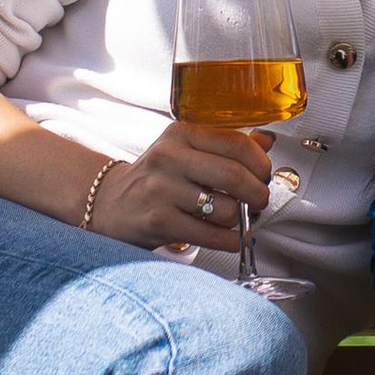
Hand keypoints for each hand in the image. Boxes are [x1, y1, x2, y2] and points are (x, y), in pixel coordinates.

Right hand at [87, 120, 269, 254]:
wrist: (108, 204)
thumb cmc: (155, 178)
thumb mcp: (186, 150)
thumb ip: (225, 144)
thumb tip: (267, 141)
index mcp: (181, 134)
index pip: (236, 143)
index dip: (261, 163)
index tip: (264, 175)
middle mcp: (169, 157)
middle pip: (234, 175)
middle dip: (257, 193)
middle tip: (259, 201)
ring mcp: (161, 189)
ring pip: (224, 208)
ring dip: (239, 220)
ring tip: (233, 219)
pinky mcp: (158, 220)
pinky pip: (210, 234)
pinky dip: (228, 241)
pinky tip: (228, 238)